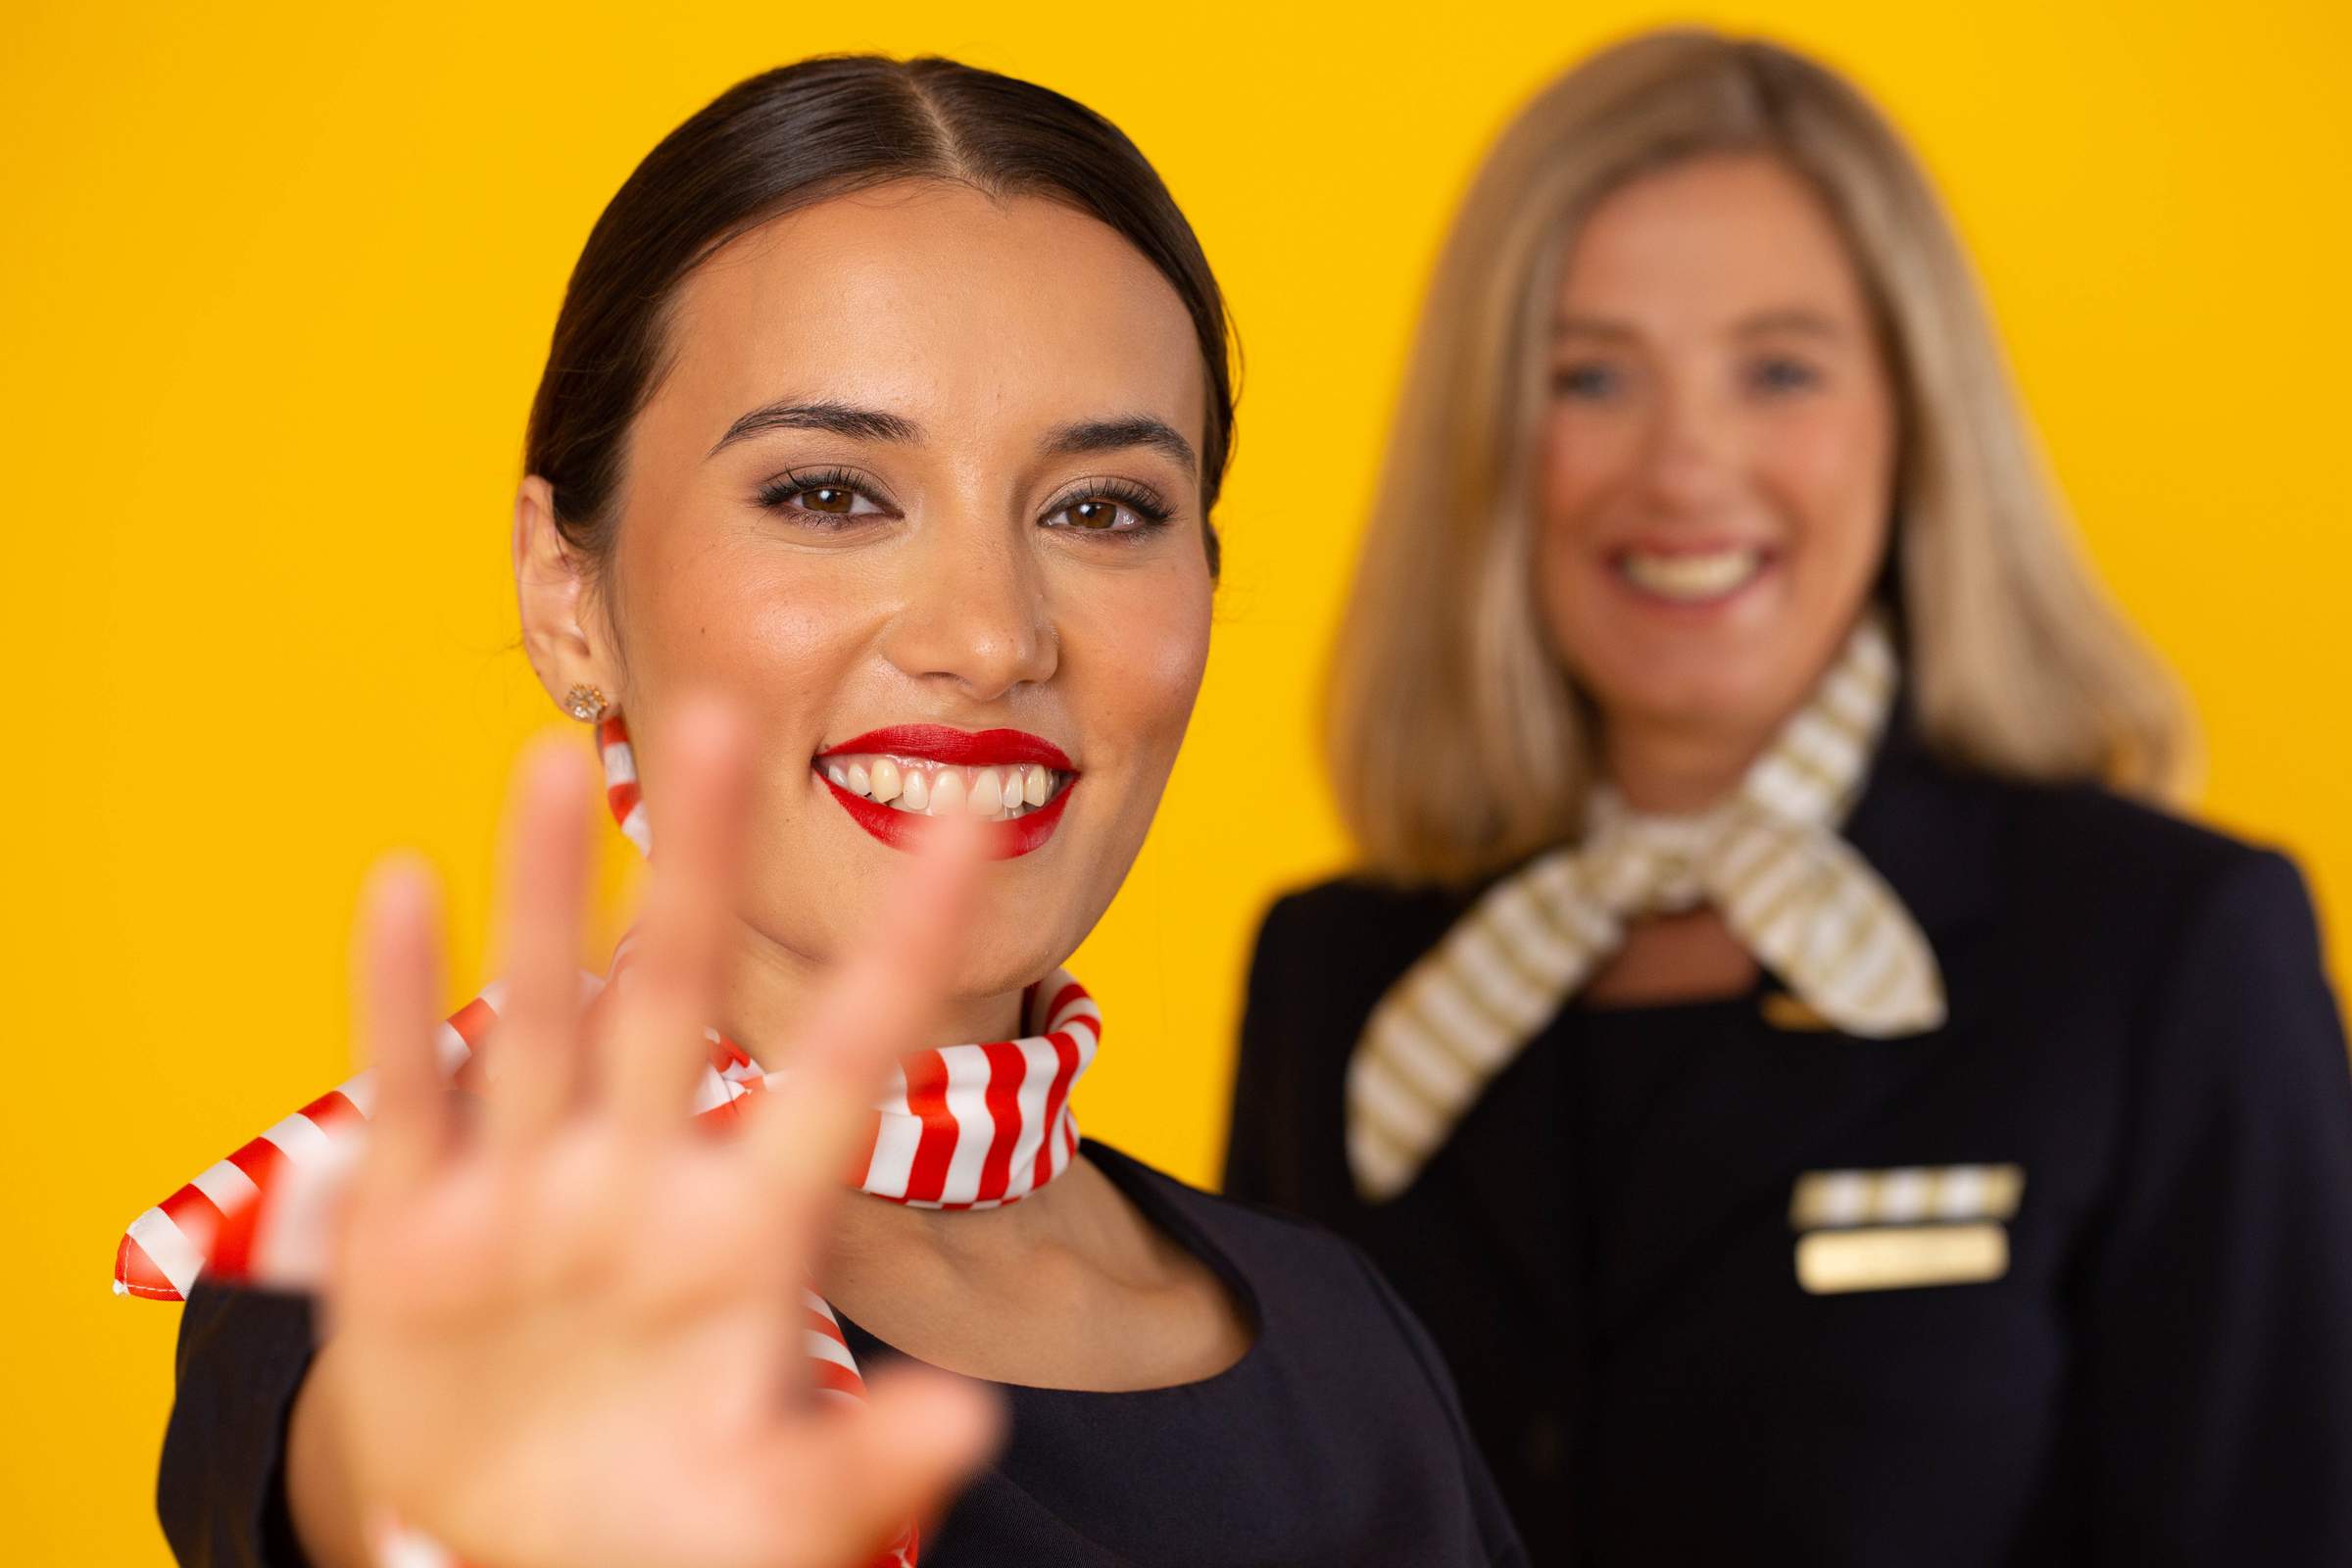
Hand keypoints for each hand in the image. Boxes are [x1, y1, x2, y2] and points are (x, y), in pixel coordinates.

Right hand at [305, 698, 1000, 1567]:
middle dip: (704, 865)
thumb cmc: (662, 1531)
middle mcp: (643, 1179)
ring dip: (543, 893)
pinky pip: (412, 1098)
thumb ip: (862, 1462)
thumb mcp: (772, 1515)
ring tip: (554, 765)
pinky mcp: (416, 1234)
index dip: (904, 949)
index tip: (964, 828)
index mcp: (750, 1232)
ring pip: (542, 1014)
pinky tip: (407, 886)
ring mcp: (528, 1192)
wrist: (508, 1565)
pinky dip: (400, 1000)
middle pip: (681, 992)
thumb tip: (972, 1425)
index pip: (845, 1061)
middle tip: (722, 718)